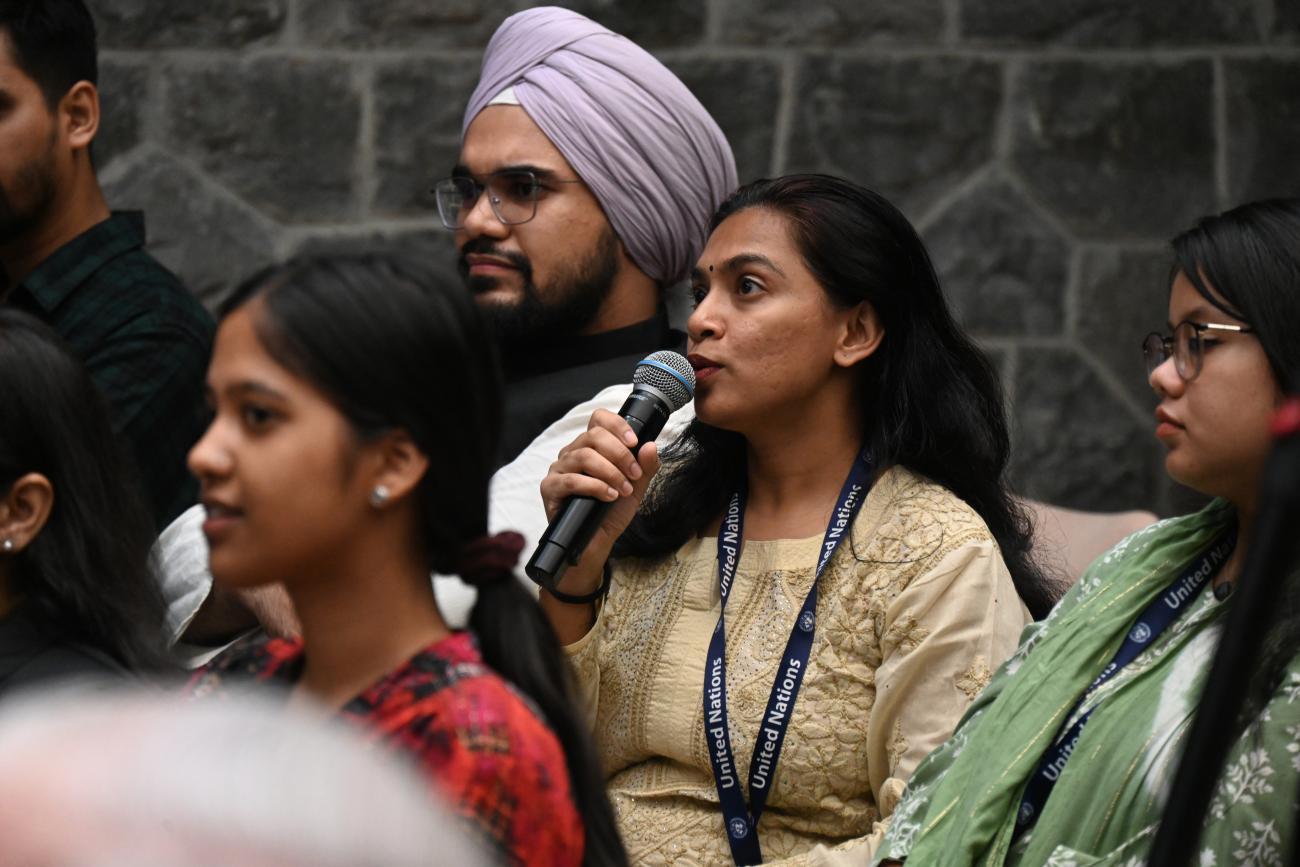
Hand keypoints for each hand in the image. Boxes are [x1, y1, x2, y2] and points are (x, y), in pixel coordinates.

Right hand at [541, 409, 661, 562]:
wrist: (597, 543)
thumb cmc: (611, 513)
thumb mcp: (635, 488)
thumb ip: (645, 467)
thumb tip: (650, 446)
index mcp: (590, 447)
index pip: (598, 419)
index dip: (617, 425)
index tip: (634, 442)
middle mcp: (572, 453)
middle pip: (593, 435)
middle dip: (620, 454)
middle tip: (634, 475)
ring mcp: (559, 470)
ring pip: (584, 456)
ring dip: (610, 472)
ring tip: (623, 490)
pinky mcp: (550, 488)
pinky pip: (571, 480)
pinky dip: (595, 487)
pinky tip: (609, 496)